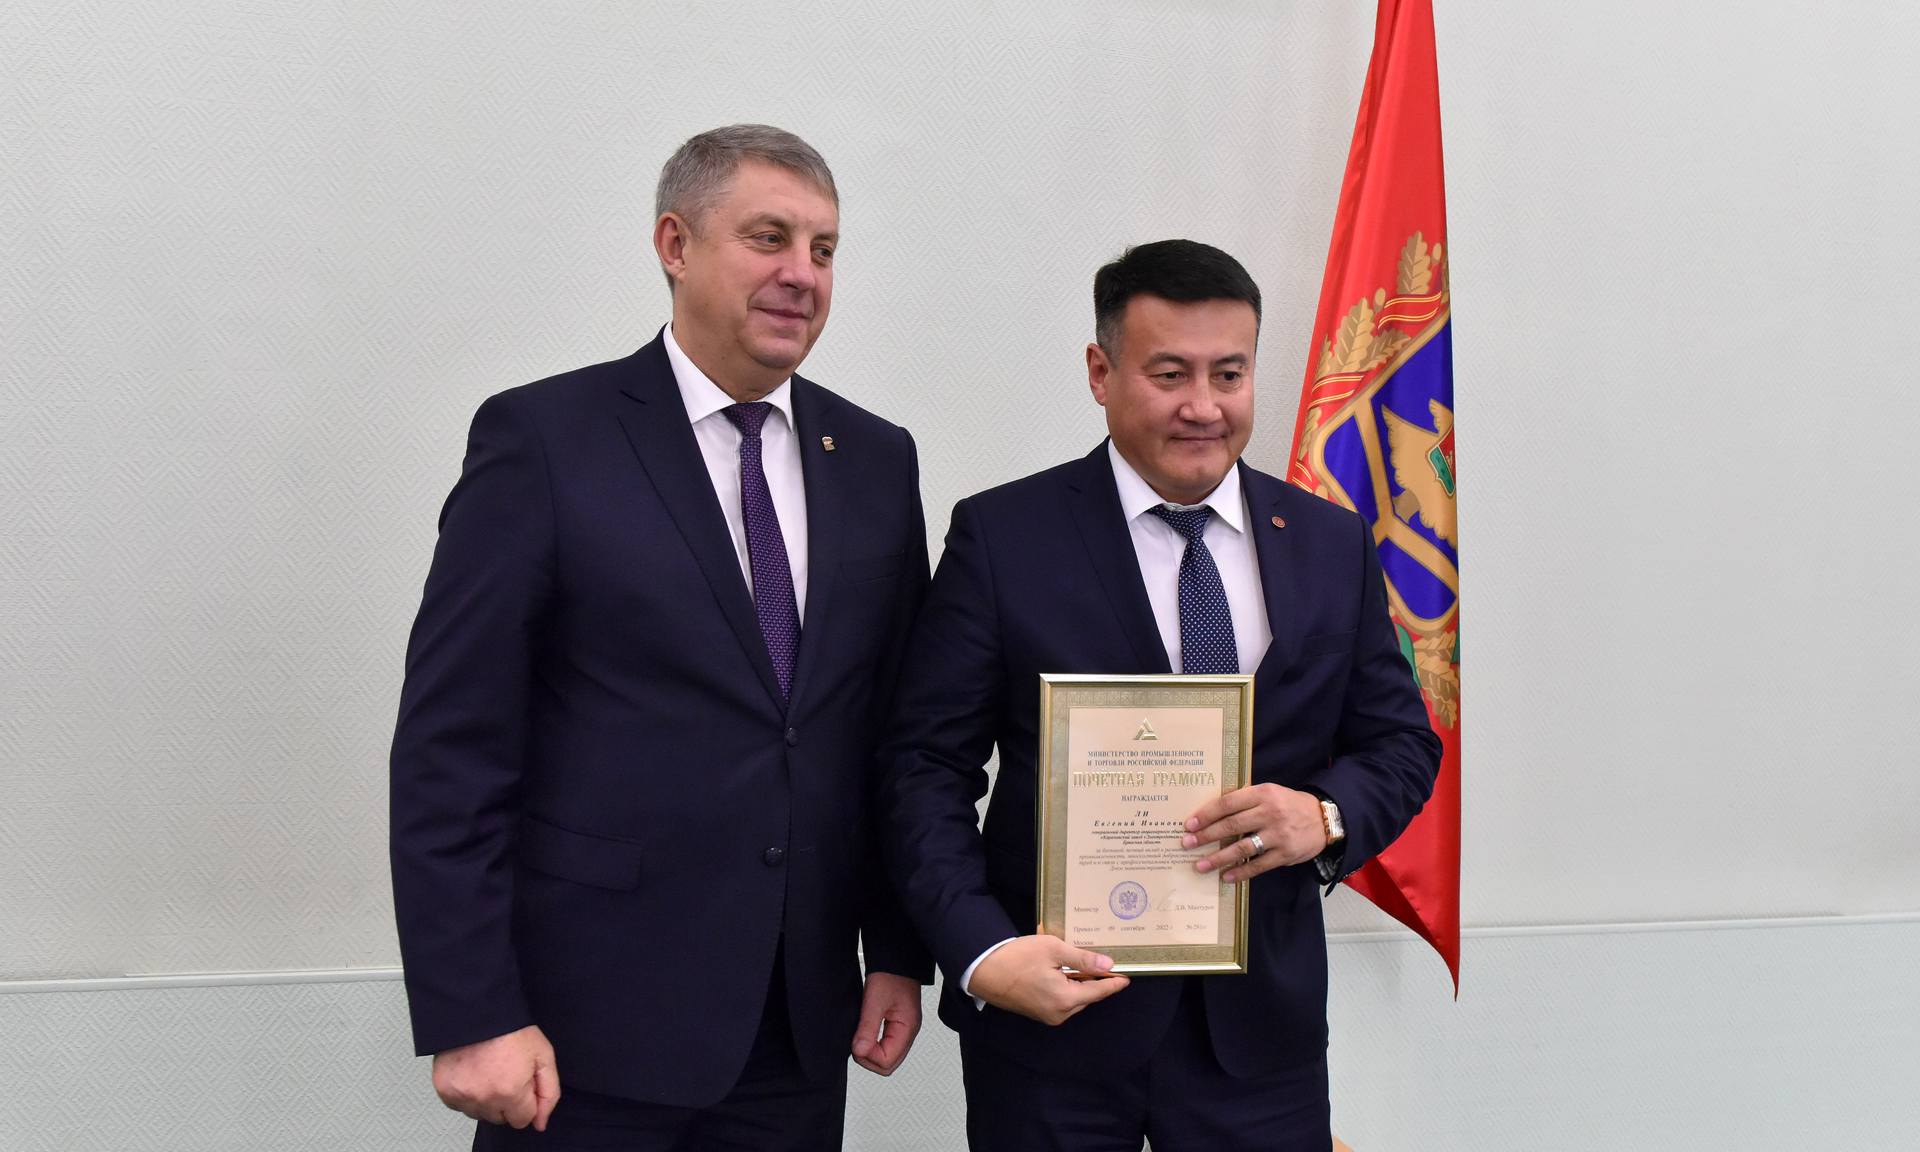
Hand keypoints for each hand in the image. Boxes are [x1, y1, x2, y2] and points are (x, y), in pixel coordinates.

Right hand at [431, 1024, 560, 1130]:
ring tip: (488, 1071)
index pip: (523, 1120)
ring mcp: (462, 1096)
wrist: (477, 1011)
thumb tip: (540, 1123)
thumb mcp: (543, 1057)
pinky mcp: (445, 1091)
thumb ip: (548, 1093)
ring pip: (480, 1113)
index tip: (522, 1082)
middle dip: (507, 1102)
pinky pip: (460, 1105)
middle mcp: (484, 1099)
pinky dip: (467, 1094)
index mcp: (511, 1092)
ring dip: (486, 1099)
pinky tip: (473, 1072)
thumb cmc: (511, 1030)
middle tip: (505, 1073)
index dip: (526, 1100)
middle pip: (501, 1119)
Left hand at [851, 971, 922, 1075]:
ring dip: (870, 1052)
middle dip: (868, 1059)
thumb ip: (868, 1028)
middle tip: (857, 1042)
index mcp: (907, 1028)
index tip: (858, 1041)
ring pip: (886, 1058)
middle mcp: (908, 1033)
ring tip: (861, 1036)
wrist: (896, 960)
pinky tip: (865, 1034)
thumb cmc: (890, 974)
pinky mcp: (897, 1026)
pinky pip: (885, 1046)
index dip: (869, 1056)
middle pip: (888, 1065)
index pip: (887, 1062)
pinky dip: (873, 1045)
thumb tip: (860, 1051)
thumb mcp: (875, 1001)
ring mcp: (903, 1031)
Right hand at [968, 935, 1129, 1025]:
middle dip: (1095, 979)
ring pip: (1074, 998)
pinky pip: (1060, 1000)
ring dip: (1079, 981)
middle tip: (1103, 962)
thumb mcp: (1052, 950)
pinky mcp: (1037, 1012)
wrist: (983, 970)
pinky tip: (1062, 970)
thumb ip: (1082, 959)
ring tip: (1080, 962)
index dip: (1114, 983)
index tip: (1127, 977)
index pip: (1098, 991)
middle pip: (1087, 995)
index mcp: (1065, 999)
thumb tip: (1108, 965)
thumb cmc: (1017, 957)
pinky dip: (1066, 986)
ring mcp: (1047, 1015)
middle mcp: (1059, 1013)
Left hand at [1183, 783, 1326, 881]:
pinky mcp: (1285, 854)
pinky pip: (1258, 866)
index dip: (1207, 814)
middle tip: (1186, 844)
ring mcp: (1278, 835)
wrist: (1324, 819)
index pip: (1228, 803)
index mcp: (1263, 794)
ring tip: (1200, 865)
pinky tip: (1225, 876)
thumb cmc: (1288, 805)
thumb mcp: (1269, 793)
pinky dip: (1241, 872)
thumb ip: (1245, 800)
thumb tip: (1211, 812)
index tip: (1189, 824)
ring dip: (1218, 858)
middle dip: (1206, 836)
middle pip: (1232, 826)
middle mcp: (1270, 813)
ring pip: (1242, 848)